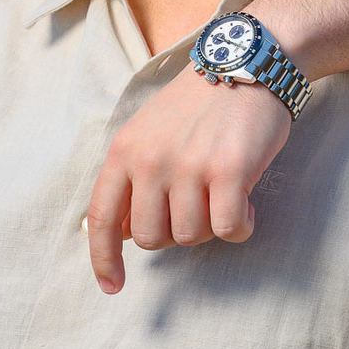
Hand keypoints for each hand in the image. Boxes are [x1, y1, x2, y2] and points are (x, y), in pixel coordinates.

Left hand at [84, 61, 291, 293]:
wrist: (244, 62)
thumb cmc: (198, 102)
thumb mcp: (149, 130)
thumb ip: (133, 178)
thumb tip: (121, 233)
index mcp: (125, 148)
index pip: (102, 217)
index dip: (103, 259)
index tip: (112, 286)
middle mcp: (151, 158)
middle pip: (150, 238)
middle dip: (174, 232)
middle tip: (195, 203)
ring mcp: (188, 165)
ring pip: (190, 237)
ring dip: (210, 225)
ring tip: (221, 193)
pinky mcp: (228, 171)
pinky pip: (228, 230)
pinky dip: (240, 226)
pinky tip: (245, 202)